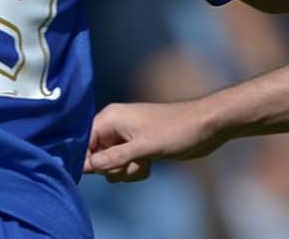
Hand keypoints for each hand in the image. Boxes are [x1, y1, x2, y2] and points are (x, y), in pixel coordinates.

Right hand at [83, 99, 224, 182]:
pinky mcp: (138, 148)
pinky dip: (135, 171)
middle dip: (111, 167)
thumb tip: (86, 167)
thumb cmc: (175, 130)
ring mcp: (126, 138)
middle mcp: (115, 126)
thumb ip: (113, 158)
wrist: (206, 126)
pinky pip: (125, 167)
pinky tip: (150, 164)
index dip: (87, 159)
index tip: (101, 169)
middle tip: (130, 164)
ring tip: (143, 163)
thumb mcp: (142, 147)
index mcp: (111, 117)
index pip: (83, 141)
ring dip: (125, 171)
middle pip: (95, 156)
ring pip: (111, 165)